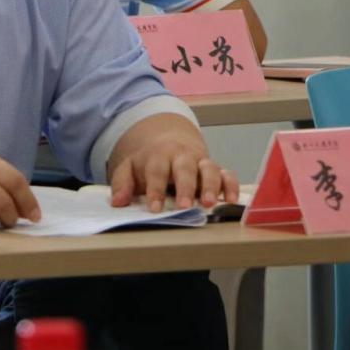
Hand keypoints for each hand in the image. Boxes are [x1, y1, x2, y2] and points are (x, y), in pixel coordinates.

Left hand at [107, 113, 239, 211]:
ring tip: (208, 204)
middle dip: (185, 187)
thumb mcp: (130, 168)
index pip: (157, 171)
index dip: (155, 189)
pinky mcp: (217, 170)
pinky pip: (228, 174)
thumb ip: (122, 183)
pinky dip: (232, 186)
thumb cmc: (149, 162)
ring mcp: (201, 162)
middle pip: (185, 168)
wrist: (170, 142)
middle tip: (184, 205)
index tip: (155, 207)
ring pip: (210, 169)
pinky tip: (231, 200)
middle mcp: (182, 157)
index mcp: (159, 155)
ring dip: (211, 186)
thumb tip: (117, 202)